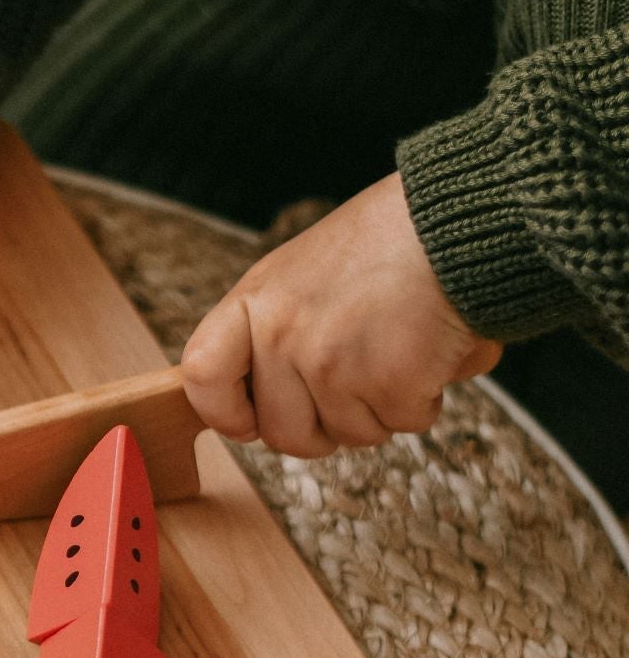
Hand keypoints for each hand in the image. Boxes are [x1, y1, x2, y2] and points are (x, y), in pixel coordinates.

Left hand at [179, 173, 501, 456]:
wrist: (455, 222)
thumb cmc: (387, 243)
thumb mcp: (301, 272)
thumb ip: (275, 329)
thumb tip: (261, 411)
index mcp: (255, 302)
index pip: (202, 378)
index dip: (226, 412)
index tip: (252, 420)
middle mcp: (283, 336)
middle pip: (283, 435)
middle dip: (325, 426)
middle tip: (357, 385)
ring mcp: (331, 364)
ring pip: (351, 435)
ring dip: (383, 407)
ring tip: (400, 346)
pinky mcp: (387, 383)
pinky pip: (405, 424)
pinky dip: (426, 398)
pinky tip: (431, 350)